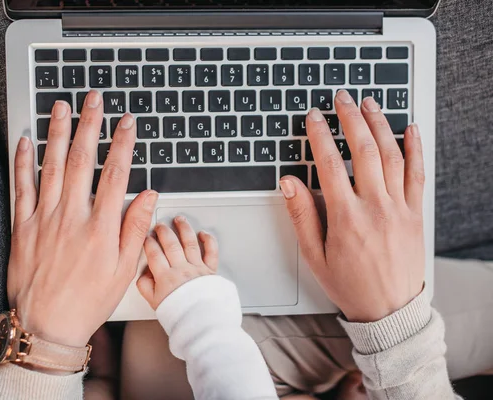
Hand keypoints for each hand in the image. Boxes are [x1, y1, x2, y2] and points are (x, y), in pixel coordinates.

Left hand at [8, 90, 157, 347]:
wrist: (46, 325)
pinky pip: (21, 186)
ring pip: (50, 166)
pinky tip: (27, 141)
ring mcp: (44, 219)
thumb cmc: (88, 300)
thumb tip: (147, 196)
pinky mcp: (23, 226)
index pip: (114, 173)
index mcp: (100, 227)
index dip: (122, 143)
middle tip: (93, 99)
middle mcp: (71, 217)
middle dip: (89, 125)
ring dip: (57, 133)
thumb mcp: (124, 270)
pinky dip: (23, 161)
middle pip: (81, 160)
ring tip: (61, 107)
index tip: (127, 122)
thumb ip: (136, 229)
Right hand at [137, 217, 218, 309]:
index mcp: (166, 277)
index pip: (154, 253)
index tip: (145, 236)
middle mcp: (181, 270)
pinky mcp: (211, 271)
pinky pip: (211, 252)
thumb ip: (145, 286)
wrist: (202, 323)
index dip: (148, 242)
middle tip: (159, 225)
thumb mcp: (154, 303)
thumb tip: (143, 274)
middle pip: (170, 244)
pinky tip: (203, 233)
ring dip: (183, 229)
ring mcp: (197, 268)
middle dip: (163, 231)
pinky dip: (208, 240)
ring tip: (179, 220)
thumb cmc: (180, 315)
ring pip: (189, 242)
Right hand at [279, 90, 424, 322]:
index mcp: (346, 217)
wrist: (389, 310)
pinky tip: (410, 129)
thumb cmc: (350, 284)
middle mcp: (375, 207)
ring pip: (391, 155)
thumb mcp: (314, 256)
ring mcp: (399, 208)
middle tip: (342, 98)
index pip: (329, 164)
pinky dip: (415, 148)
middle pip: (362, 150)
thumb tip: (289, 183)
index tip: (314, 117)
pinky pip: (418, 173)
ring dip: (380, 124)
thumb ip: (301, 216)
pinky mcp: (415, 213)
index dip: (319, 135)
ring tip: (369, 103)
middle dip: (351, 118)